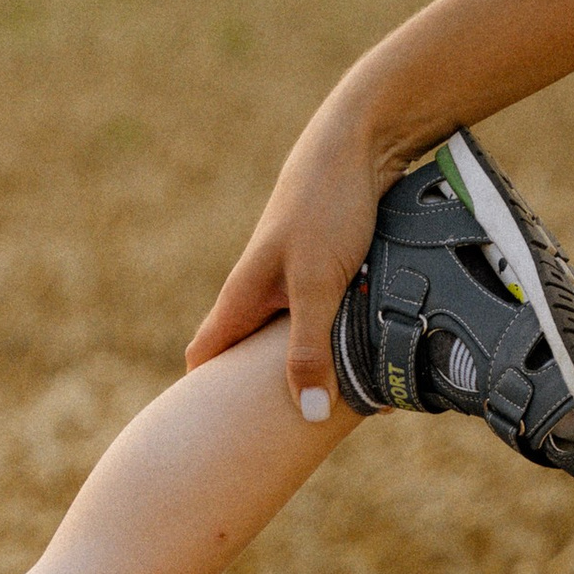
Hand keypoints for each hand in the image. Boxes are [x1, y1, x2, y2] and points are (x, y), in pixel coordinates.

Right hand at [183, 80, 420, 419]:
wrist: (363, 136)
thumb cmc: (327, 205)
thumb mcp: (317, 285)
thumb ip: (309, 350)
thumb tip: (308, 415)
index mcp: (242, 296)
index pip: (204, 357)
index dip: (200, 399)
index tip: (210, 437)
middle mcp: (262, 290)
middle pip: (247, 355)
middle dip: (262, 393)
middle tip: (284, 436)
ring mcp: (294, 278)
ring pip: (293, 337)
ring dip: (313, 366)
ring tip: (342, 403)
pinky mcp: (328, 265)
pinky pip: (327, 316)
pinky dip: (341, 338)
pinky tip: (373, 353)